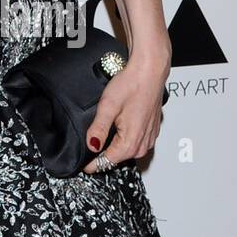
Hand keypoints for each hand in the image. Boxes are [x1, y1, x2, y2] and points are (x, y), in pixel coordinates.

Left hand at [81, 53, 170, 174]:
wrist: (149, 72)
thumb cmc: (132, 85)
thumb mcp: (108, 106)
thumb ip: (98, 129)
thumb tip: (91, 145)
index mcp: (132, 141)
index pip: (108, 161)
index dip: (93, 164)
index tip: (83, 165)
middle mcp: (143, 143)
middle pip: (118, 158)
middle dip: (103, 156)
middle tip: (89, 149)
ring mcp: (149, 137)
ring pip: (128, 151)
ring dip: (115, 148)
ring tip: (102, 138)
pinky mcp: (152, 130)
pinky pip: (136, 142)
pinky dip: (125, 139)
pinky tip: (118, 127)